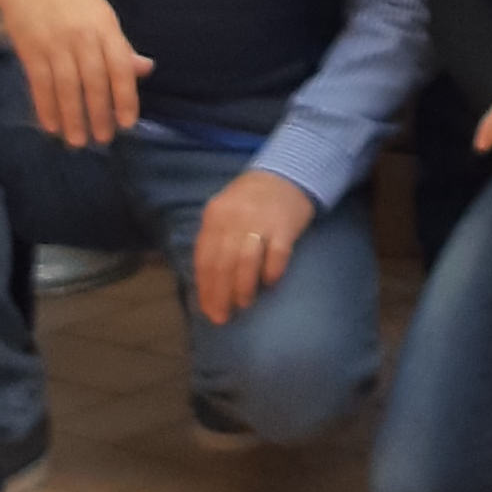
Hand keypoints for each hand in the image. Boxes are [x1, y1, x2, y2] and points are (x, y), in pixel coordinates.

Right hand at [0, 0, 151, 147]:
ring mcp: (54, 43)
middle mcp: (82, 36)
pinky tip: (51, 126)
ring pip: (66, 87)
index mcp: (105, 25)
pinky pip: (39, 84)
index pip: (120, 67)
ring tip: (77, 141)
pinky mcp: (29, 49)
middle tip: (103, 139)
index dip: (125, 97)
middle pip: (93, 81)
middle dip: (99, 114)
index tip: (128, 123)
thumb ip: (120, 45)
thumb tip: (144, 69)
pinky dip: (45, 107)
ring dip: (73, 117)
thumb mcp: (101, 13)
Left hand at [192, 166, 313, 323]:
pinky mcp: (285, 225)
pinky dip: (271, 272)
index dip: (205, 288)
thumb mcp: (225, 214)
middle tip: (223, 317)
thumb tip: (208, 284)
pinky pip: (276, 254)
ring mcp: (261, 220)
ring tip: (244, 303)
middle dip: (220, 294)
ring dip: (243, 287)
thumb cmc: (251, 202)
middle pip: (223, 263)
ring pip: (246, 261)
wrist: (286, 174)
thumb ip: (215, 241)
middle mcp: (235, 218)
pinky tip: (270, 282)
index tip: (208, 310)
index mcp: (215, 216)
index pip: (205, 258)